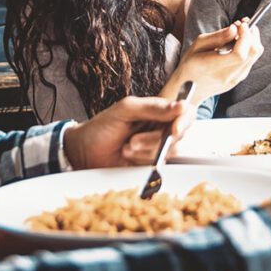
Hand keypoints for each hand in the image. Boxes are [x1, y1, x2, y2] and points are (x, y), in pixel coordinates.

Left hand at [62, 96, 188, 169]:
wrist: (84, 153)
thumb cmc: (102, 127)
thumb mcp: (125, 109)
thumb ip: (153, 107)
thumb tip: (180, 106)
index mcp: (159, 110)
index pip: (186, 112)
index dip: (184, 121)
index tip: (173, 130)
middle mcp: (162, 127)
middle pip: (179, 134)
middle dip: (154, 140)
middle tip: (132, 140)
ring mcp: (158, 147)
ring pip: (170, 151)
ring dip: (146, 152)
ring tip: (126, 147)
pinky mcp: (152, 163)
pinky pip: (160, 165)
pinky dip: (143, 162)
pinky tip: (128, 158)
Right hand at [163, 21, 262, 103]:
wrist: (188, 88)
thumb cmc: (190, 64)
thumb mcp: (197, 45)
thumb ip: (217, 37)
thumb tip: (234, 29)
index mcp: (212, 66)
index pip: (239, 54)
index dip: (245, 37)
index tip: (241, 25)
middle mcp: (226, 76)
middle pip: (252, 53)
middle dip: (252, 34)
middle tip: (242, 25)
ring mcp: (235, 79)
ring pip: (255, 55)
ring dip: (252, 40)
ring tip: (240, 32)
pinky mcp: (239, 79)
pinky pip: (251, 60)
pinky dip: (249, 48)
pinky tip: (239, 43)